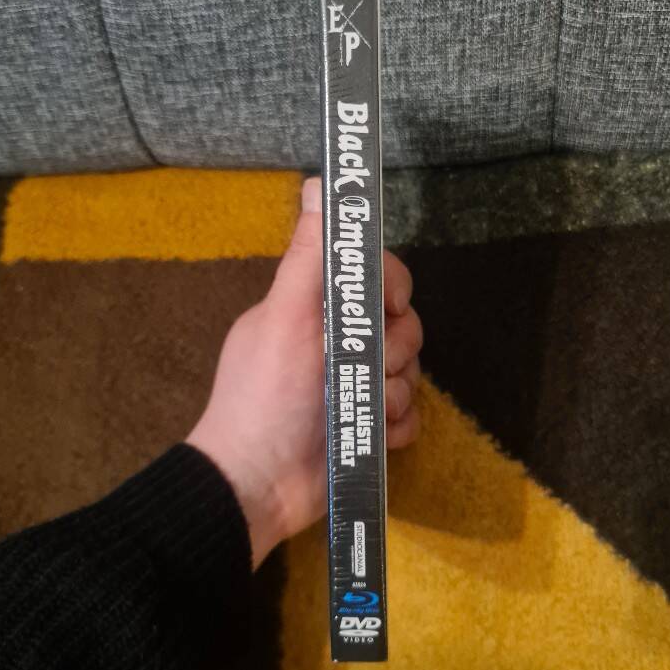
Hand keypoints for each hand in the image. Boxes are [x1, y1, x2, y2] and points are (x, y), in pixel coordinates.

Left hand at [187, 177, 422, 567]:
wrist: (258, 486)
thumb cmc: (267, 394)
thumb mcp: (285, 318)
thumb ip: (309, 257)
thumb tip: (319, 183)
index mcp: (317, 310)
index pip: (376, 279)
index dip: (390, 287)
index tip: (387, 306)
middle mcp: (340, 343)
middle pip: (403, 326)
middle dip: (393, 351)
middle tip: (367, 369)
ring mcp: (356, 387)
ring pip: (410, 373)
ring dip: (391, 393)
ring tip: (361, 412)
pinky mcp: (370, 428)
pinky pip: (410, 416)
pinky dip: (394, 427)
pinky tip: (372, 438)